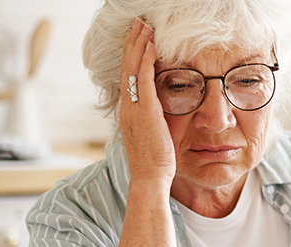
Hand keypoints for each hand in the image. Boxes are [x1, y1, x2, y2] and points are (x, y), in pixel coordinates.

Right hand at [119, 18, 175, 185]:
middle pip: (126, 67)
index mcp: (128, 112)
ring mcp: (133, 109)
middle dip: (132, 43)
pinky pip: (144, 80)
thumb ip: (155, 119)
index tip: (137, 39)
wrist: (150, 178)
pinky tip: (152, 47)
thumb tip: (164, 108)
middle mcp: (127, 107)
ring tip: (144, 27)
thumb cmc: (155, 161)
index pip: (128, 77)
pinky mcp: (145, 112)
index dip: (131, 56)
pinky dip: (147, 61)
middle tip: (138, 23)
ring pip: (133, 69)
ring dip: (138, 45)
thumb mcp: (154, 135)